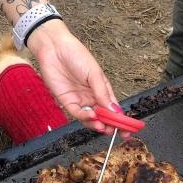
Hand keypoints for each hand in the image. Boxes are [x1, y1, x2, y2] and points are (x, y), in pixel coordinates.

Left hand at [26, 19, 120, 134]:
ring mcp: (79, 100)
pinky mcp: (67, 102)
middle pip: (103, 117)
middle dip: (110, 126)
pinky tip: (92, 118)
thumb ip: (103, 93)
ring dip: (98, 125)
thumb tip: (115, 110)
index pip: (114, 108)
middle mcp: (91, 97)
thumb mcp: (94, 74)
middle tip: (116, 133)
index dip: (121, 120)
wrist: (54, 49)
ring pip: (90, 119)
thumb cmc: (76, 55)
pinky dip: (85, 118)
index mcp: (102, 89)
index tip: (128, 130)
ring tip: (104, 128)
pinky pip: (77, 114)